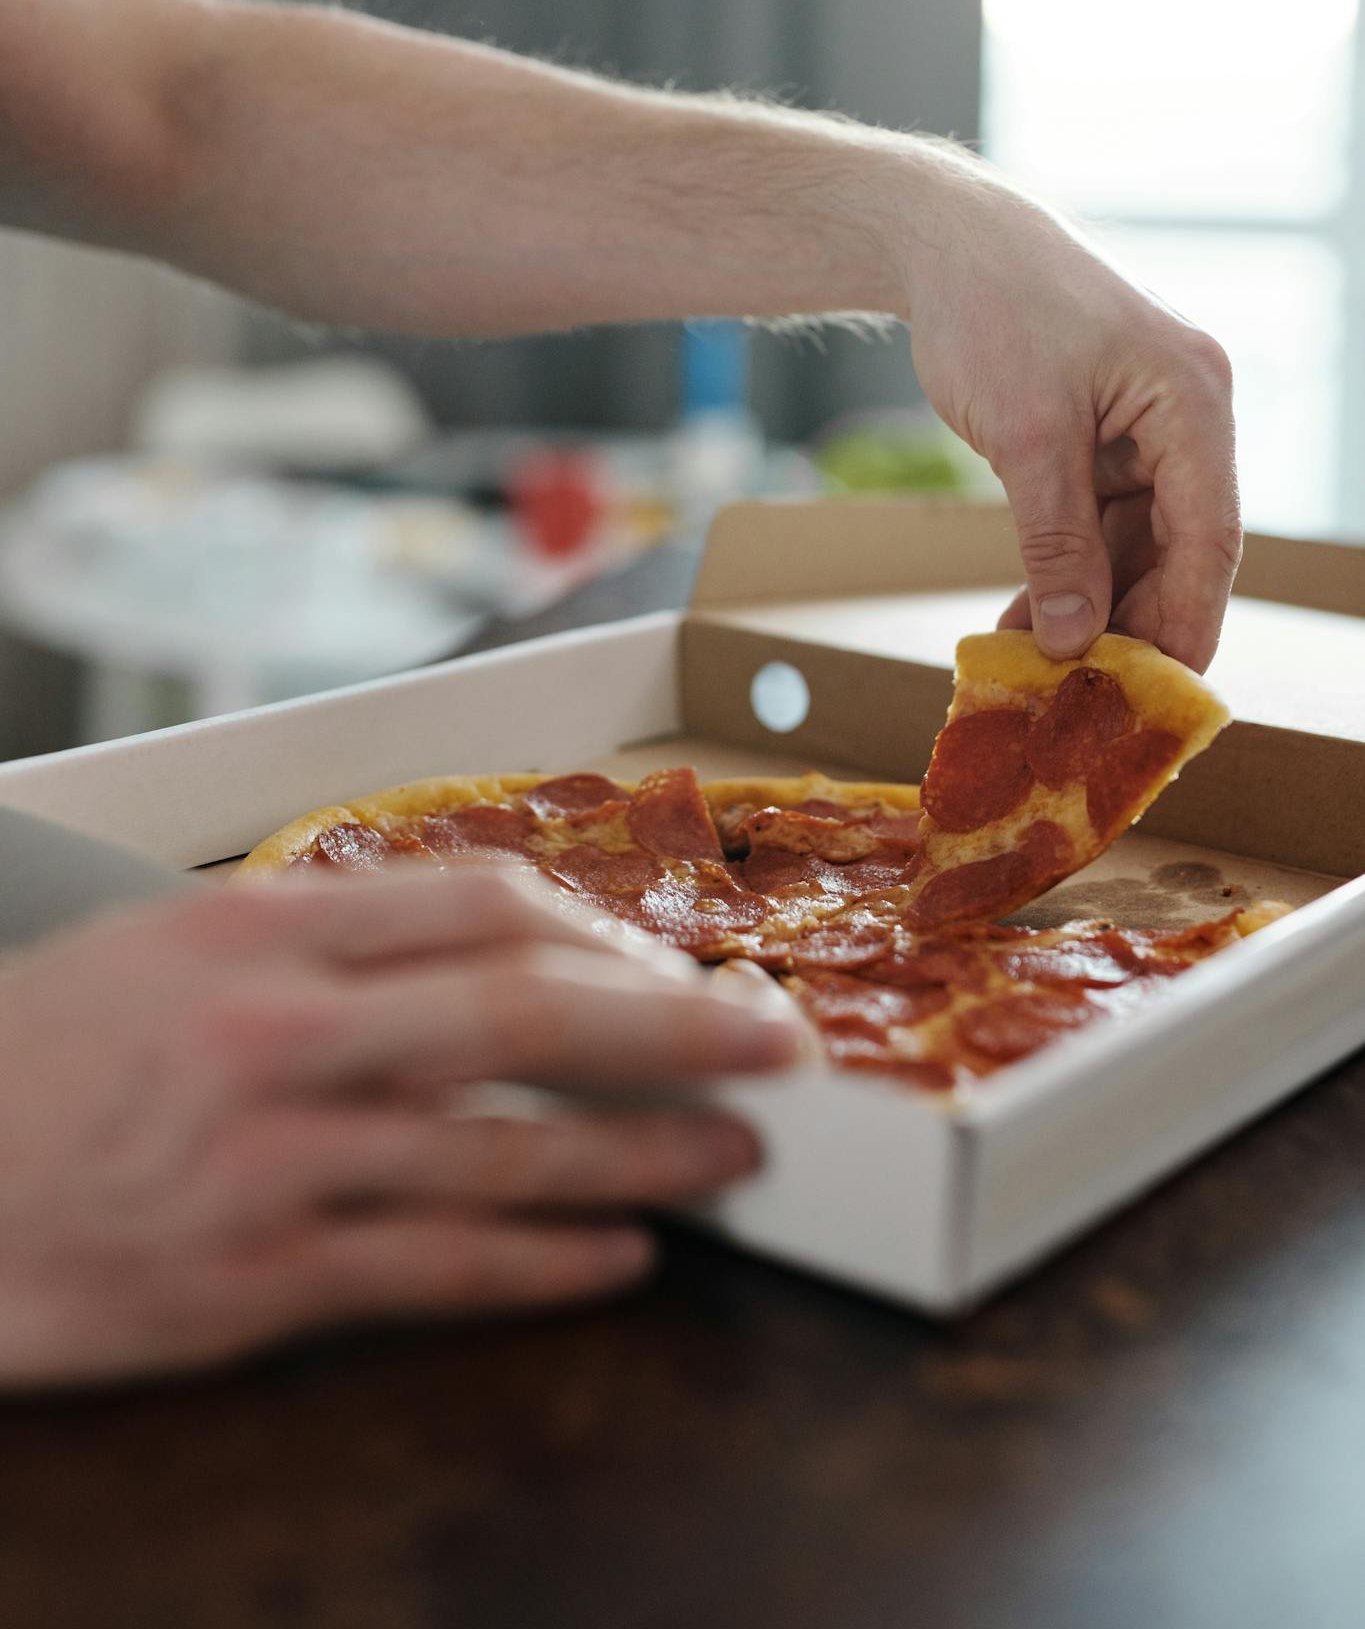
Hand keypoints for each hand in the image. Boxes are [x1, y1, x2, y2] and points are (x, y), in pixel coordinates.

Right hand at [0, 865, 796, 1385]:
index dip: (592, 934)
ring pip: (502, 1154)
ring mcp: (273, 1163)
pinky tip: (620, 1261)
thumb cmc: (29, 1063)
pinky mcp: (256, 1281)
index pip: (474, 905)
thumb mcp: (160, 950)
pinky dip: (542, 1267)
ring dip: (638, 1156)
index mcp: (253, 936)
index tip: (658, 961)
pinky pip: (435, 1269)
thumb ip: (311, 938)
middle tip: (766, 1042)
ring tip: (732, 1156)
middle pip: (521, 1017)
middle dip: (668, 1027)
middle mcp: (278, 1038)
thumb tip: (464, 940)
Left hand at [903, 160, 1240, 670]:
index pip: (1211, 535)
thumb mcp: (1027, 438)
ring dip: (1090, 604)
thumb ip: (1056, 543)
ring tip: (1046, 673)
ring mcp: (1143, 426)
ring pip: (1132, 543)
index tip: (1162, 694)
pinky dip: (1063, 569)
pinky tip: (1028, 624)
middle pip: (1177, 546)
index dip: (1190, 620)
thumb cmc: (993, 310)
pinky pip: (1094, 521)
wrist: (942, 241)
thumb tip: (1074, 639)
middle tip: (1094, 698)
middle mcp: (1184, 415)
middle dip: (1135, 622)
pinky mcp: (1099, 436)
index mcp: (1194, 400)